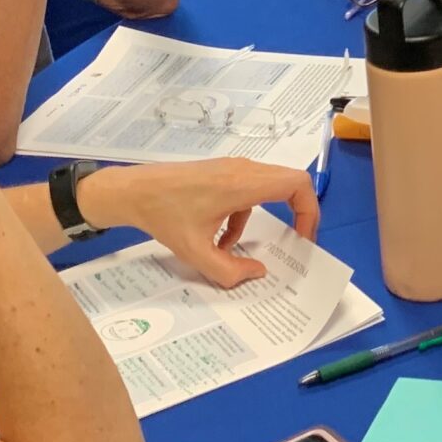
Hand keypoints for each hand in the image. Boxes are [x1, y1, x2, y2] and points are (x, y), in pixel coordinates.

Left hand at [80, 160, 320, 287]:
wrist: (132, 191)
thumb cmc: (164, 216)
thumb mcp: (195, 252)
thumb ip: (229, 270)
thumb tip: (257, 273)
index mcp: (243, 184)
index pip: (296, 184)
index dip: (309, 210)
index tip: (303, 237)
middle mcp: (244, 170)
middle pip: (289, 183)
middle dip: (296, 214)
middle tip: (295, 240)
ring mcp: (232, 168)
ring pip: (267, 189)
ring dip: (259, 220)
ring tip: (234, 248)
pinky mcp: (221, 172)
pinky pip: (247, 191)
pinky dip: (241, 216)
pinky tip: (217, 238)